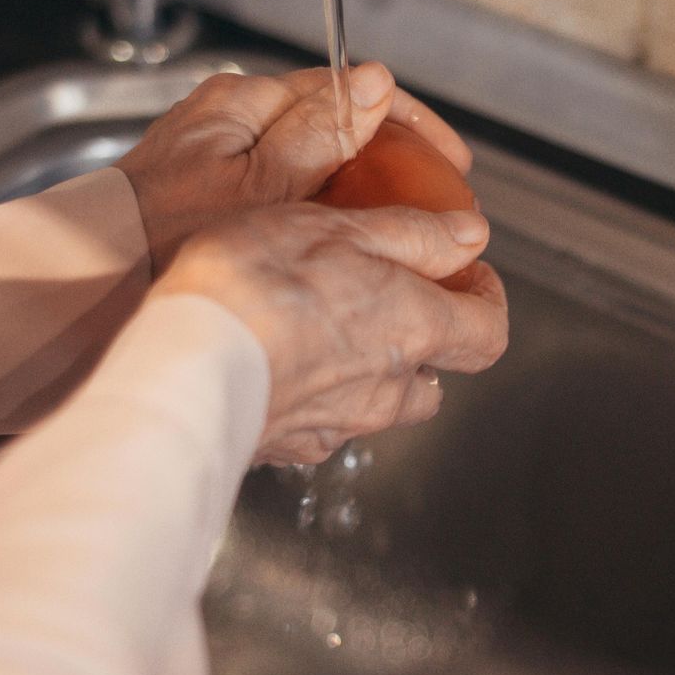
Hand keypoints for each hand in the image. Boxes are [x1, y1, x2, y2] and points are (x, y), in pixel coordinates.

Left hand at [120, 62, 471, 272]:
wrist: (87, 284)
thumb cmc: (160, 238)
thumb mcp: (258, 186)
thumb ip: (318, 134)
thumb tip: (374, 82)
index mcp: (244, 103)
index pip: (349, 90)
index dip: (410, 124)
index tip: (451, 164)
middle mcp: (231, 121)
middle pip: (335, 125)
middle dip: (393, 163)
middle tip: (437, 207)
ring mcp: (218, 159)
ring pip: (312, 164)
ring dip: (361, 194)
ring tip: (402, 235)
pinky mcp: (208, 199)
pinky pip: (285, 196)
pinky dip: (322, 217)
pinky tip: (340, 251)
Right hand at [153, 202, 507, 464]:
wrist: (185, 365)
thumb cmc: (258, 285)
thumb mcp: (340, 228)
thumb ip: (412, 234)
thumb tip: (470, 236)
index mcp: (414, 329)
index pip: (488, 333)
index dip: (487, 302)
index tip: (469, 276)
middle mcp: (387, 390)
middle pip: (432, 380)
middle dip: (424, 345)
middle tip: (393, 302)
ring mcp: (338, 425)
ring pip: (377, 406)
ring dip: (368, 374)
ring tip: (325, 330)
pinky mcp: (290, 446)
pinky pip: (321, 424)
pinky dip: (314, 397)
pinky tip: (276, 364)